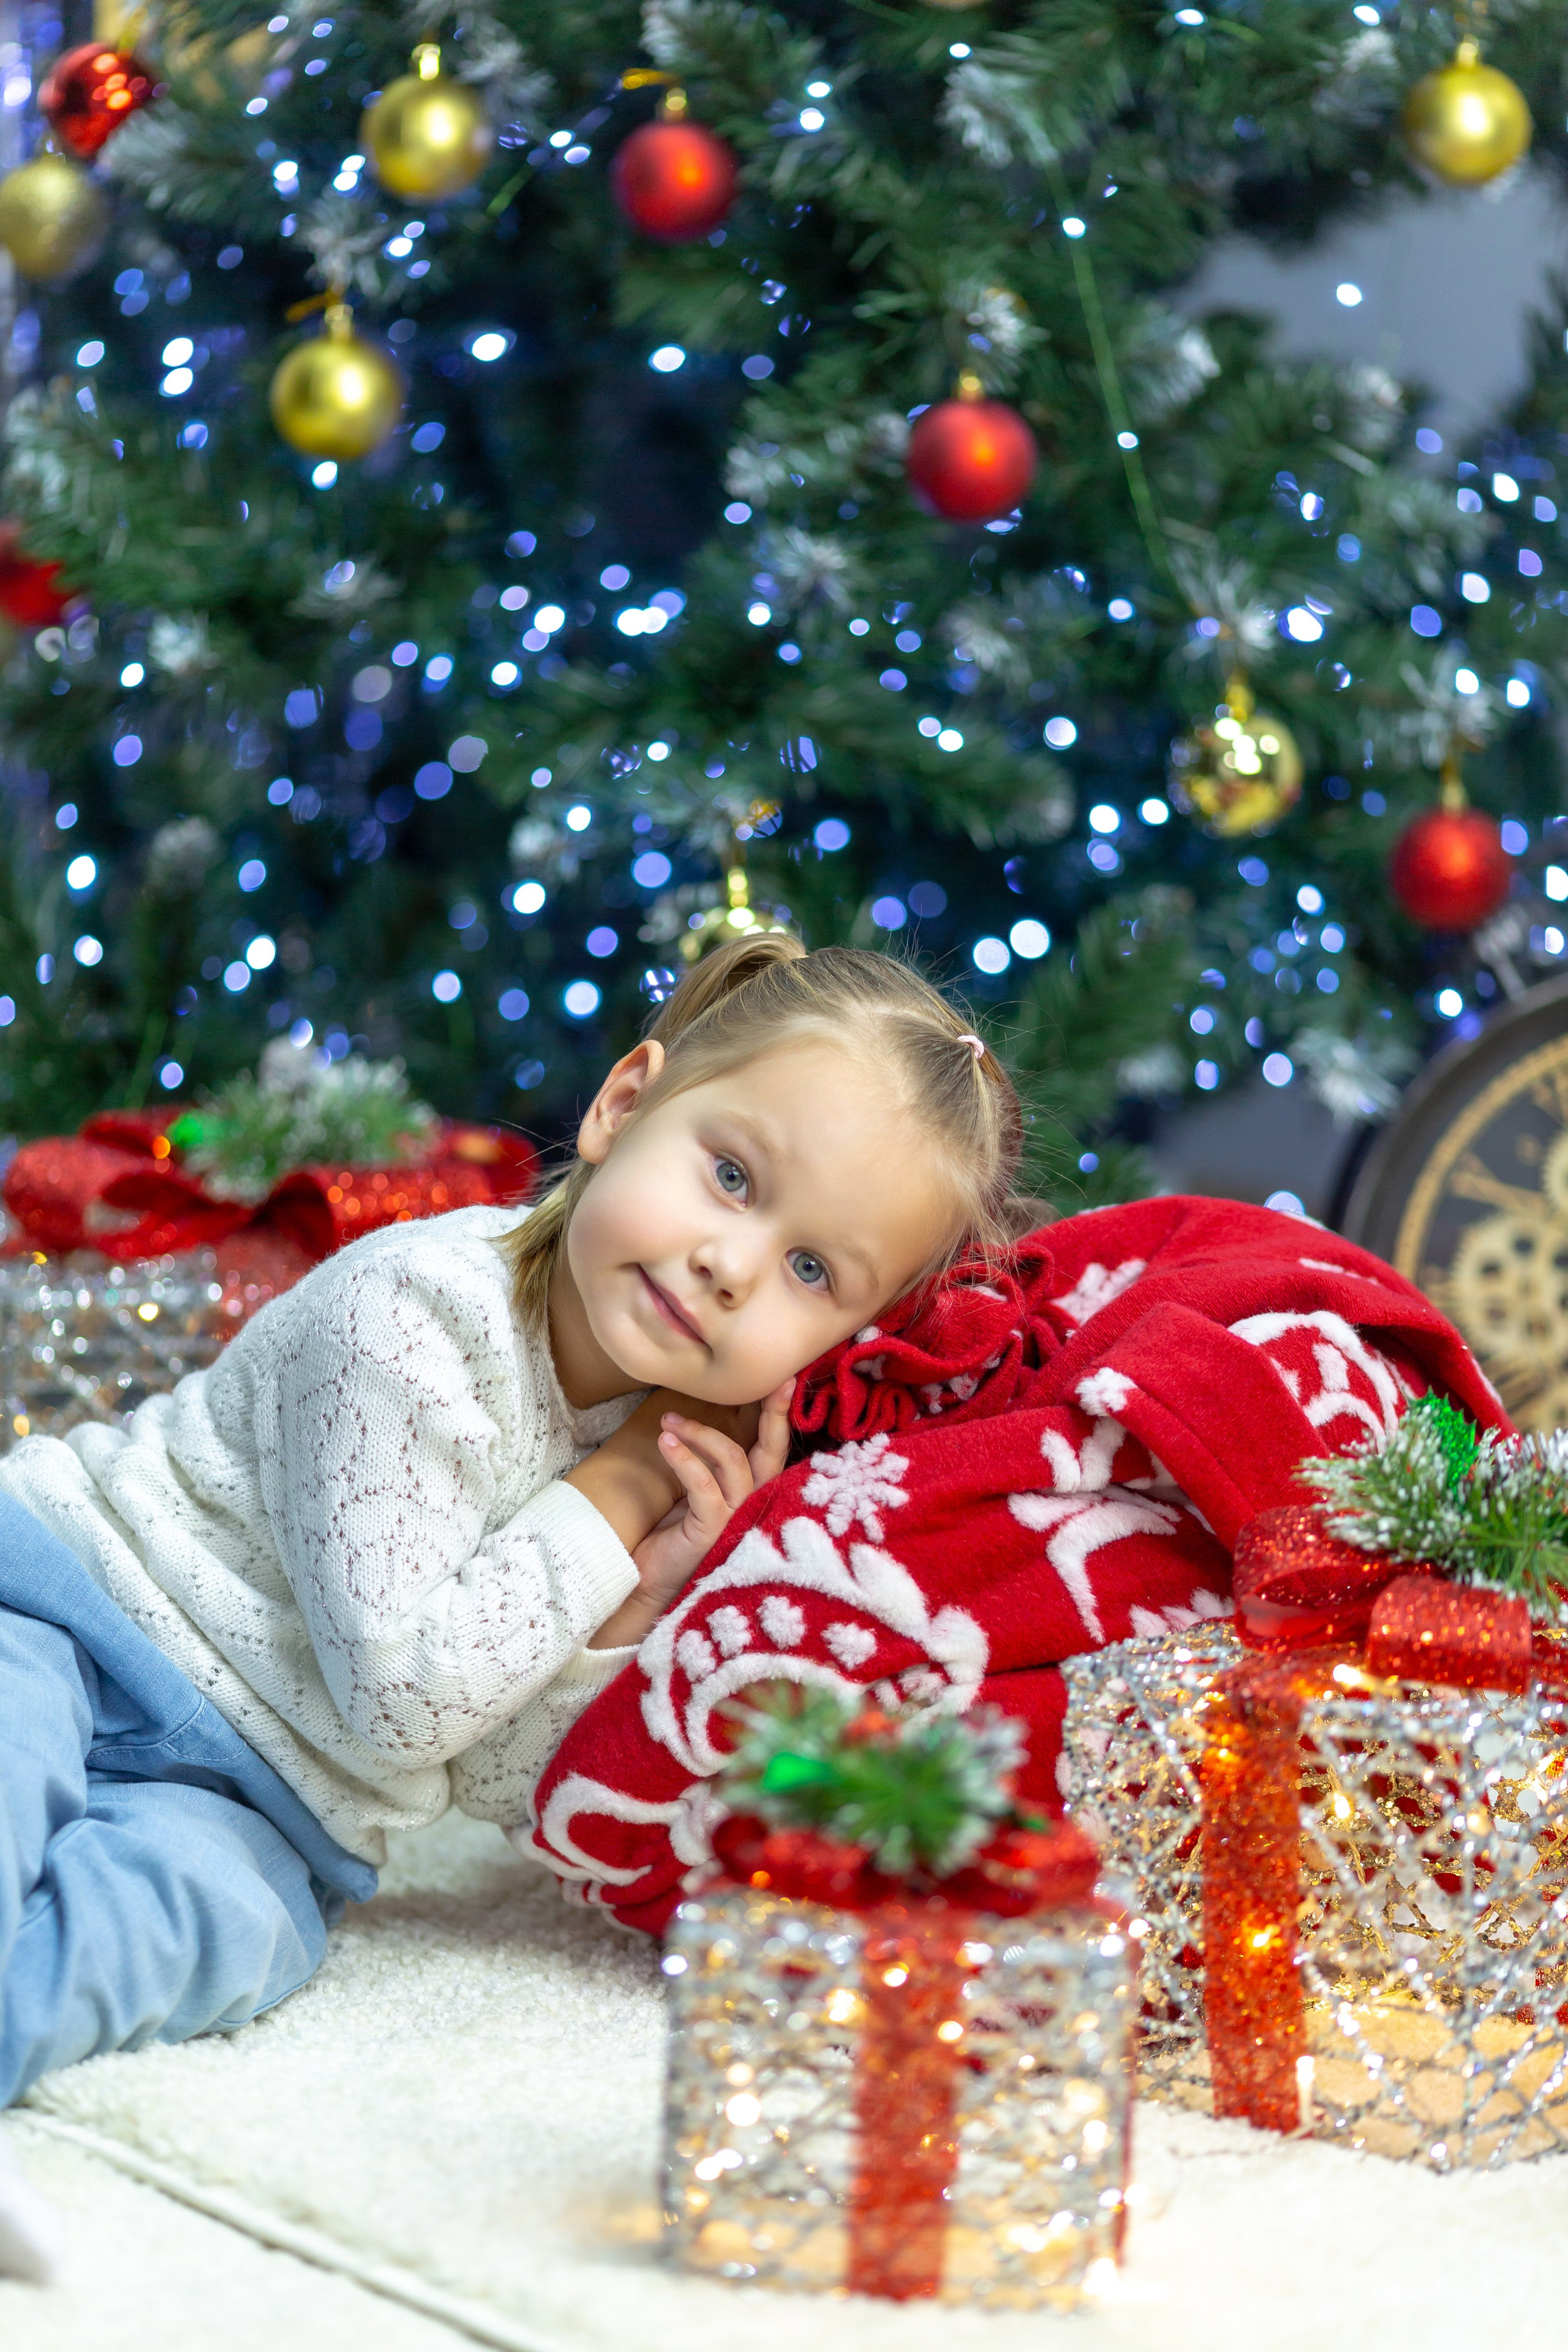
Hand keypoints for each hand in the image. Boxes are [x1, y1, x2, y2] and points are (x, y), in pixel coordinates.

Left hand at [587, 1378, 793, 1649]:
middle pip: (771, 1451)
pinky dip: (685, 1459)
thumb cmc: (670, 1535)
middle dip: (773, 1414)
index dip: (780, 1416)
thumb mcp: (695, 1492)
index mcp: (753, 1493)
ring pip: (731, 1459)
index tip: (784, 1380)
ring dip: (700, 1432)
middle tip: (773, 1382)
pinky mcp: (712, 1530)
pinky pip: (703, 1484)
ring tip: (669, 1422)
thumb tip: (700, 1415)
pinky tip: (666, 1442)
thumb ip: (710, 1464)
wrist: (644, 1581)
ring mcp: (736, 1519)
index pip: (773, 1449)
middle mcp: (753, 1505)